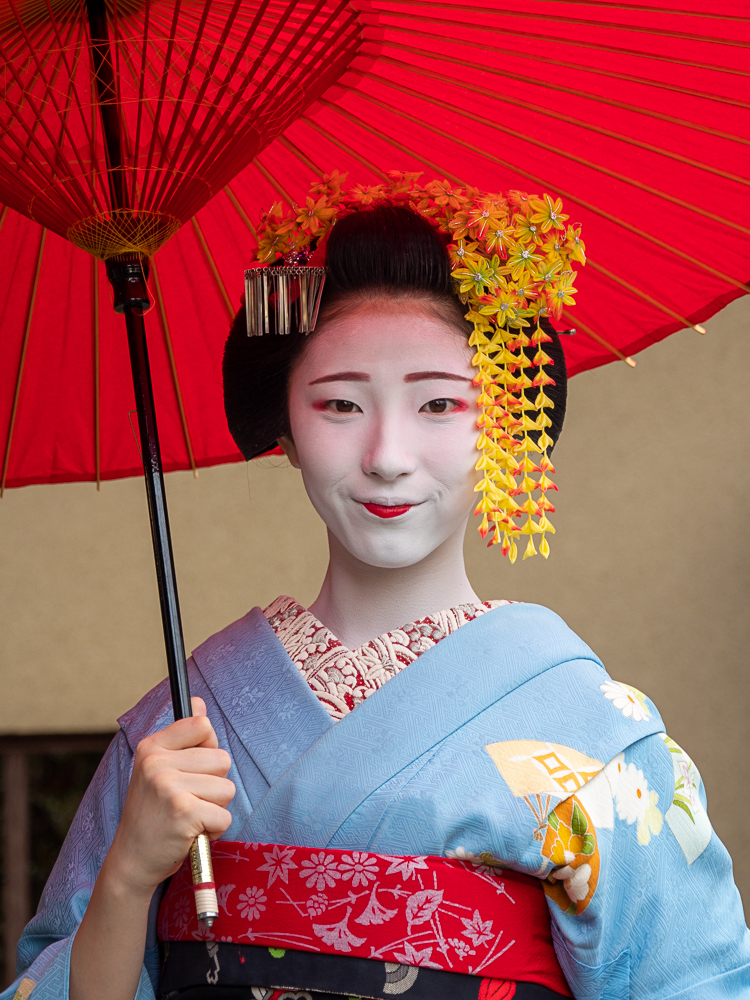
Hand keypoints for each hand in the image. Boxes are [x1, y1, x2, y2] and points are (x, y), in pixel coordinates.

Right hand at [105, 697, 234, 896]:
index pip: (203, 725)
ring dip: (215, 809)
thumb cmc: (152, 814)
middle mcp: (157, 763)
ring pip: (227, 789)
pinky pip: (225, 817)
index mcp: (151, 746)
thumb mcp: (158, 769)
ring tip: (188, 817)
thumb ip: (182, 736)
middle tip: (187, 802)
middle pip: (222, 759)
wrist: (132, 861)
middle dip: (213, 785)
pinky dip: (214, 830)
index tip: (191, 769)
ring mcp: (169, 787)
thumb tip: (198, 702)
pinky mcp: (183, 812)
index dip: (207, 750)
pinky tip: (190, 833)